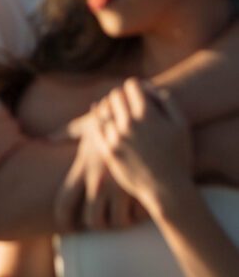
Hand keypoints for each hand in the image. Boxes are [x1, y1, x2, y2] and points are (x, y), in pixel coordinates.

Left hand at [55, 117, 144, 231]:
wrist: (143, 113)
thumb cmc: (115, 117)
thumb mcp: (90, 124)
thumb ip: (69, 132)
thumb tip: (47, 139)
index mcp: (83, 168)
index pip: (64, 202)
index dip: (64, 220)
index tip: (68, 228)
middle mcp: (98, 180)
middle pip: (92, 221)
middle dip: (97, 224)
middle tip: (104, 220)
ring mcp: (120, 186)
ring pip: (118, 223)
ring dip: (121, 221)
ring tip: (126, 213)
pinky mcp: (142, 188)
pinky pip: (139, 215)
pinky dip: (140, 214)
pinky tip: (141, 205)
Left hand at [90, 78, 192, 217]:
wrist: (168, 191)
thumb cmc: (178, 156)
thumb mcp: (181, 125)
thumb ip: (167, 100)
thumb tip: (148, 87)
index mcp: (147, 114)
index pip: (131, 85)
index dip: (136, 87)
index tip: (138, 94)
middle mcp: (129, 123)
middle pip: (115, 95)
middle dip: (122, 96)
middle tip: (127, 103)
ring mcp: (116, 138)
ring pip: (103, 109)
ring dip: (110, 108)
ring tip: (117, 111)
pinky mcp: (108, 151)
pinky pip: (96, 127)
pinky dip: (97, 120)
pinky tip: (102, 119)